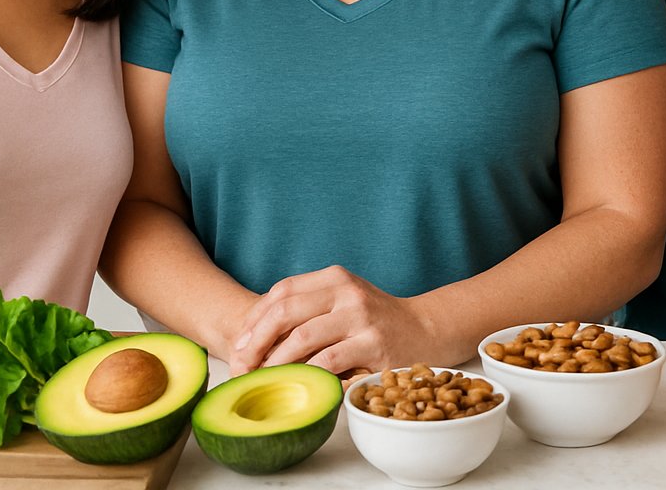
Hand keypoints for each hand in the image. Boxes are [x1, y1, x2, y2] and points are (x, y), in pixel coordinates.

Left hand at [226, 265, 453, 375]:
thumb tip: (255, 339)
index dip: (254, 320)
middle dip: (255, 343)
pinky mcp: (374, 346)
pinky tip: (297, 387)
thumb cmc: (377, 321)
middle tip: (241, 368)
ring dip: (275, 364)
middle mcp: (347, 292)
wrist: (427, 330)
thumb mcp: (344, 302)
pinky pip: (329, 363)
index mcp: (335, 277)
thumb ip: (308, 310)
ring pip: (303, 339)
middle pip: (285, 312)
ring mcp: (361, 318)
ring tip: (262, 382)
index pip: (281, 292)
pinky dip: (307, 376)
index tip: (238, 347)